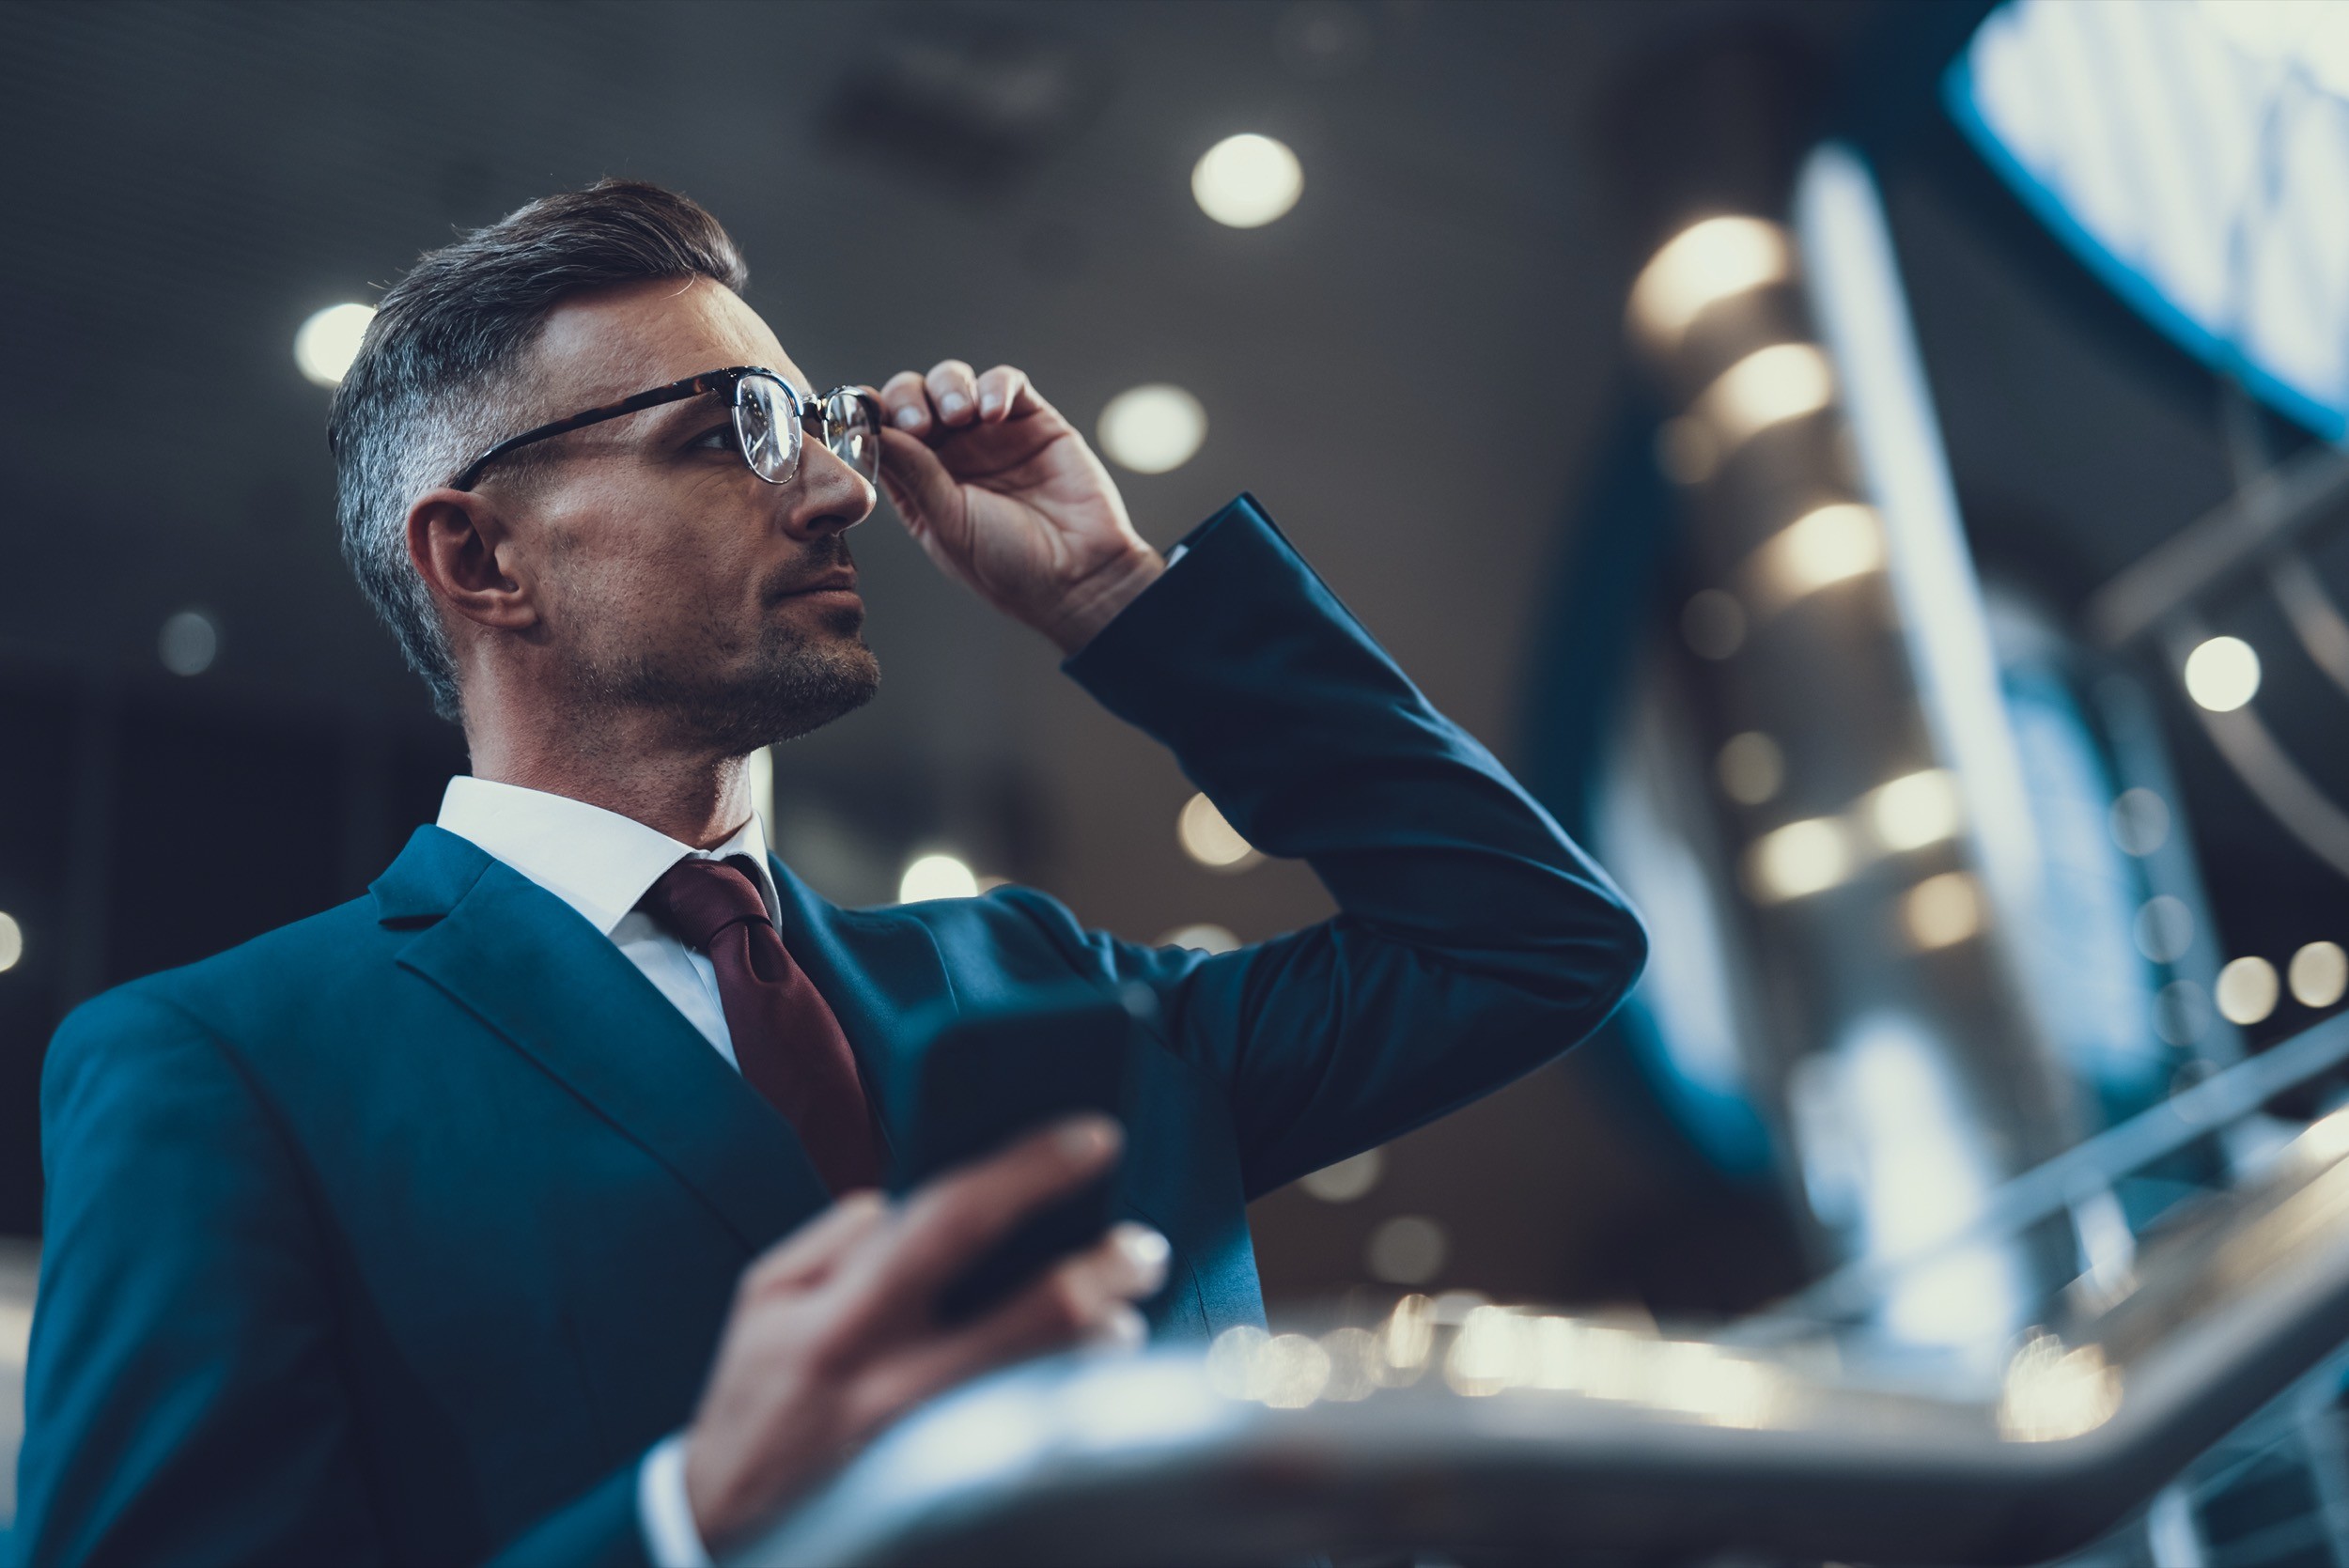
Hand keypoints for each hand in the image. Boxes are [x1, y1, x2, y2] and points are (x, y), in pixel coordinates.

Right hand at [680, 1115, 1168, 1552]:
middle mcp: (898, 1385)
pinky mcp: (960, 1498)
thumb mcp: (763, 1300)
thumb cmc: (754, 1404)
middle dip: (1108, 1267)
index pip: (954, 1217)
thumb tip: (901, 1197)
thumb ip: (834, 1236)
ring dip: (1105, 1342)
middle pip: (1040, 1312)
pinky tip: (1086, 1382)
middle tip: (1142, 1247)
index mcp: (846, 1319)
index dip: (1034, 1168)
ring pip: (1060, 1384)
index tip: (1095, 1138)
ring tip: (1121, 1316)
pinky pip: (1043, 1440)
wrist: (727, 1533)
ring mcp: (936, 1451)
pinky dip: (1075, 1402)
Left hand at [874, 361, 1164, 654]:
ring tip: (961, 415)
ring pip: (953, 381)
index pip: (883, 433)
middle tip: (921, 424)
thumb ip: (914, 474)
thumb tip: (871, 430)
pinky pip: (1006, 382)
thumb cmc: (1011, 566)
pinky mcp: (1032, 420)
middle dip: (908, 398)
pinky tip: (994, 412)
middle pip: (913, 397)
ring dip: (948, 387)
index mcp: (920, 483)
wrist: (1080, 575)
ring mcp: (991, 434)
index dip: (869, 415)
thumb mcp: (949, 524)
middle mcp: (951, 453)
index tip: (863, 411)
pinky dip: (995, 386)